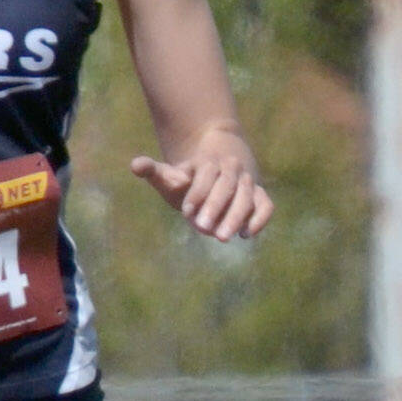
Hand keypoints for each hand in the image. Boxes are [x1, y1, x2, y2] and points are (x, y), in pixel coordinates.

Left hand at [130, 129, 271, 241]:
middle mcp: (232, 169)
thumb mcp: (171, 174)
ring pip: (247, 196)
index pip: (206, 175)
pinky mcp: (260, 196)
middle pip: (228, 185)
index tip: (186, 211)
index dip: (197, 192)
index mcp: (209, 162)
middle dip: (216, 206)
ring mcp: (248, 182)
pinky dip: (259, 219)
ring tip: (221, 238)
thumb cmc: (189, 179)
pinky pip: (266, 205)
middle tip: (203, 229)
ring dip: (236, 217)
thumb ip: (155, 173)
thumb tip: (136, 165)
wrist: (220, 166)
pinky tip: (245, 236)